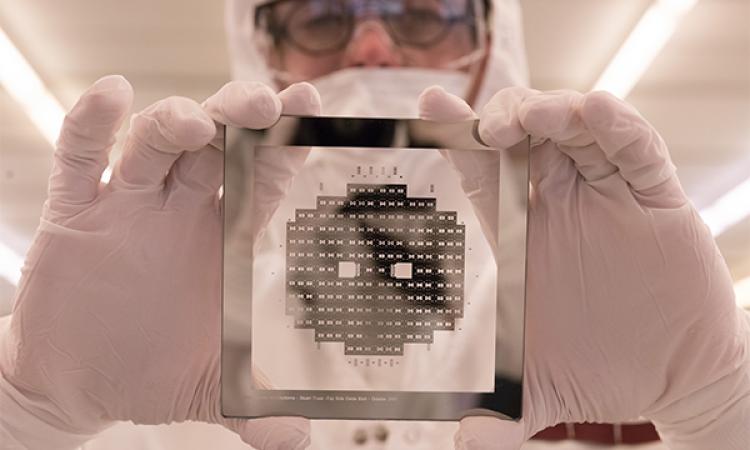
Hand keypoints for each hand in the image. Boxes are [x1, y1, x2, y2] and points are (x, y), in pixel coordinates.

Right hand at [0, 75, 319, 449]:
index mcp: (225, 235)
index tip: (313, 108)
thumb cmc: (153, 369)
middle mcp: (182, 208)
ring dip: (174, 122)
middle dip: (238, 116)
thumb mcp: (211, 387)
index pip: (264, 172)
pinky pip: (81, 159)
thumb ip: (255, 409)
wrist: (80, 382)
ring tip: (197, 121)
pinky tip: (113, 96)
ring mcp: (131, 205)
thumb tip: (299, 441)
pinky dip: (92, 124)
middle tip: (263, 103)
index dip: (288, 139)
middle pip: (215, 142)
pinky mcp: (78, 213)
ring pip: (155, 144)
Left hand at [419, 87, 749, 448]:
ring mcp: (606, 194)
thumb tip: (462, 444)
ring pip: (576, 131)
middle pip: (522, 136)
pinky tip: (596, 112)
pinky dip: (617, 127)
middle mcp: (557, 203)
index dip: (452, 140)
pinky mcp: (654, 198)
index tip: (425, 109)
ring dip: (552, 112)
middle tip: (475, 122)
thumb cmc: (599, 370)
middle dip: (499, 116)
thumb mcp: (539, 389)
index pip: (479, 175)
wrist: (672, 380)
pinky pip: (636, 150)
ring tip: (531, 118)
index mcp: (520, 234)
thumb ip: (500, 415)